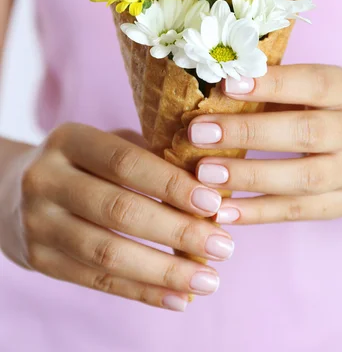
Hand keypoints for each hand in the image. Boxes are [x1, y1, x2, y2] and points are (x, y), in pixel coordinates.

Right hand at [0, 124, 234, 310]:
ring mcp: (38, 222)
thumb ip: (150, 160)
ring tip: (209, 279)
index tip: (214, 203)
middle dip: (177, 231)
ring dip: (165, 271)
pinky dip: (143, 292)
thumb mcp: (106, 145)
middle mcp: (46, 180)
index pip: (125, 161)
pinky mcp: (39, 260)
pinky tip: (179, 299)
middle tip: (224, 246)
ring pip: (107, 254)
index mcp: (69, 140)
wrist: (11, 192)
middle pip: (119, 210)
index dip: (171, 184)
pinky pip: (97, 282)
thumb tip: (210, 192)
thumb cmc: (82, 164)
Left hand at [188, 65, 341, 224]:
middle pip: (307, 133)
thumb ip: (267, 85)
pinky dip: (256, 212)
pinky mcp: (340, 205)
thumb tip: (208, 83)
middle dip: (248, 133)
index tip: (226, 85)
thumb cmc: (315, 110)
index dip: (272, 85)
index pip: (314, 84)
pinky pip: (295, 212)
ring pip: (304, 179)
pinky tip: (221, 211)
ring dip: (249, 176)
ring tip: (204, 173)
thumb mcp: (304, 88)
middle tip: (199, 133)